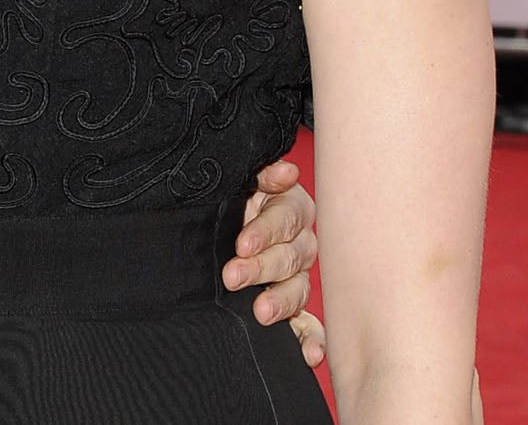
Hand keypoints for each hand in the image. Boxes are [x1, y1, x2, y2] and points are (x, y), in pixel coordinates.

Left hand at [226, 159, 323, 366]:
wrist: (217, 226)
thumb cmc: (232, 199)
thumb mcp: (242, 181)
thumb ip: (262, 175)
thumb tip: (285, 171)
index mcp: (290, 208)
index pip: (286, 218)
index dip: (265, 231)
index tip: (243, 243)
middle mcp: (300, 243)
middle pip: (289, 257)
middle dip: (261, 267)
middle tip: (233, 275)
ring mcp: (298, 276)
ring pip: (297, 289)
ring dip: (280, 301)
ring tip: (261, 311)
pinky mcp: (293, 306)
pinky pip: (308, 325)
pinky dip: (311, 341)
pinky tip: (310, 355)